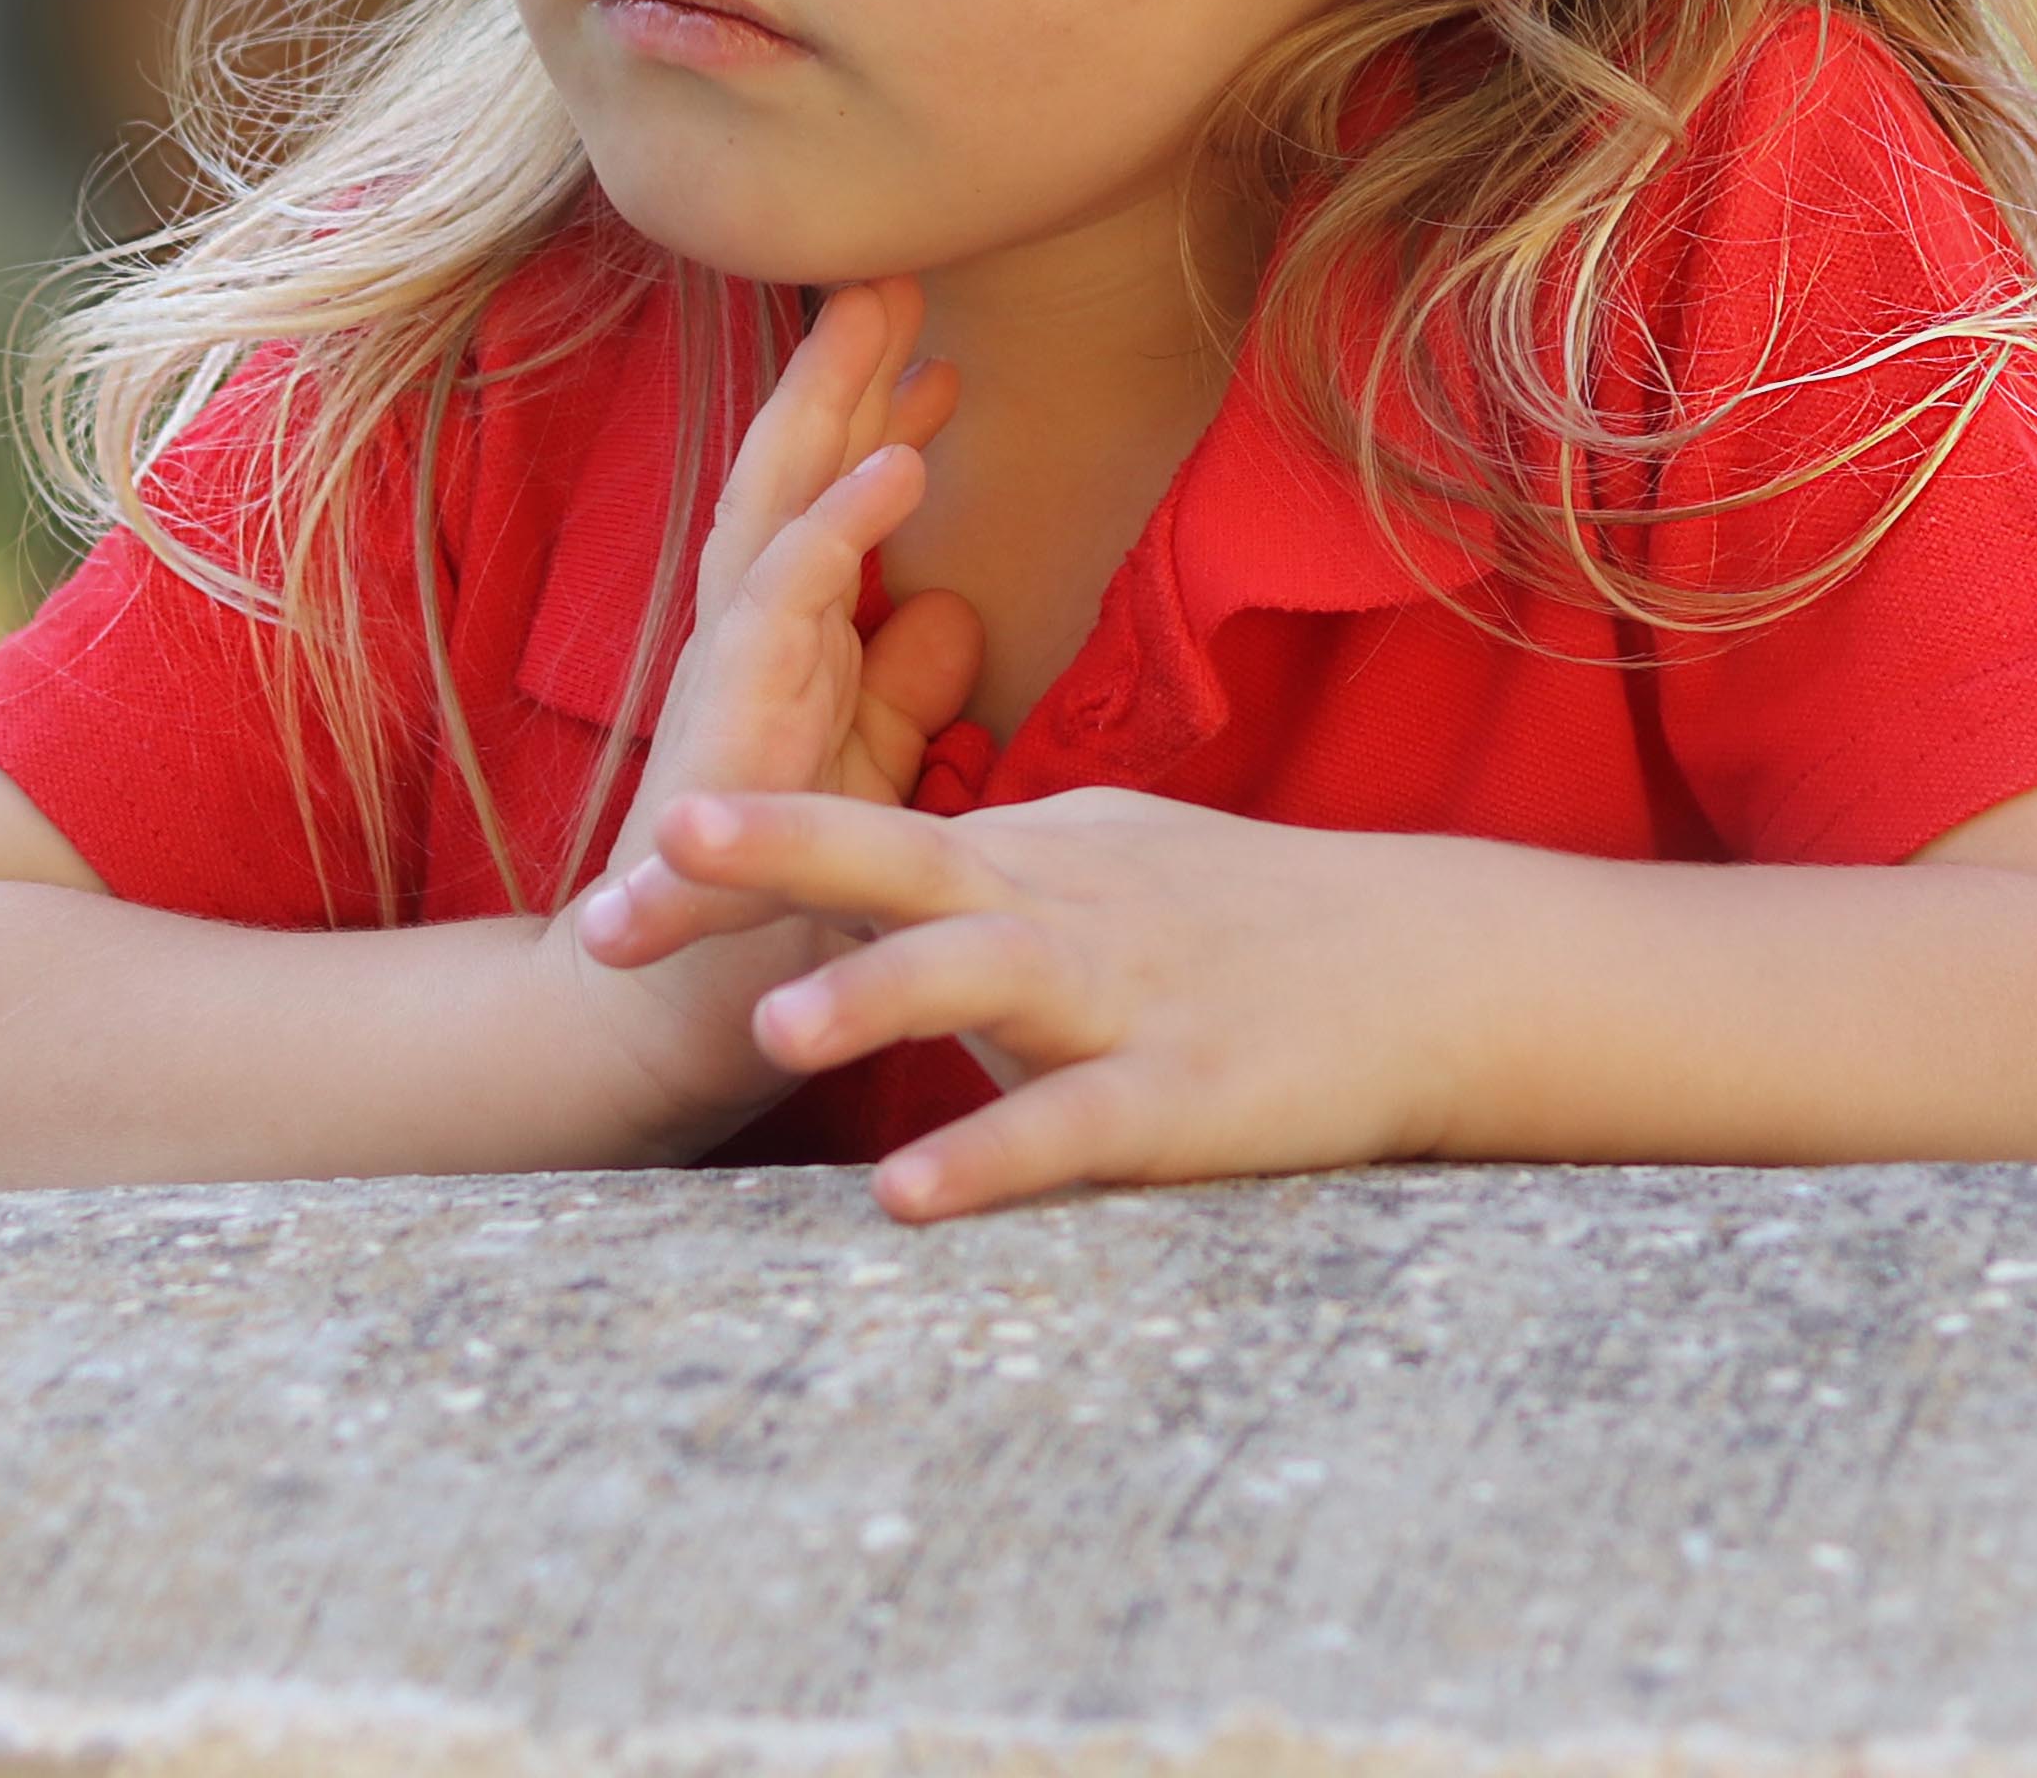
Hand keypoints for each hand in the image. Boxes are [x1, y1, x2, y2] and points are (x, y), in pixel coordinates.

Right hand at [546, 276, 978, 1139]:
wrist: (673, 1009)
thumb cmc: (771, 900)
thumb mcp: (861, 777)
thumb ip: (900, 694)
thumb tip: (953, 611)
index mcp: (783, 644)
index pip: (824, 504)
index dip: (873, 418)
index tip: (935, 345)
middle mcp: (748, 638)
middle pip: (793, 473)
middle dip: (841, 369)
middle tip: (898, 266)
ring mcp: (730, 669)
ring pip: (776, 505)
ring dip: (830, 408)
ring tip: (890, 318)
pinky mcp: (728, 717)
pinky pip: (784, 600)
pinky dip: (840, 524)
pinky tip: (897, 465)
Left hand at [622, 785, 1461, 1220]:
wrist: (1430, 965)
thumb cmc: (1243, 918)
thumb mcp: (1098, 858)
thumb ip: (975, 866)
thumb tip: (861, 881)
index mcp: (1021, 855)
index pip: (849, 843)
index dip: (726, 864)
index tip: (605, 896)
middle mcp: (1054, 906)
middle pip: (890, 859)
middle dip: (761, 860)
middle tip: (635, 875)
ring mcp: (1122, 995)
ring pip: (982, 977)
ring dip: (875, 996)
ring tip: (768, 1032)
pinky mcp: (1187, 1093)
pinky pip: (1074, 1125)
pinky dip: (991, 1154)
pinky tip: (906, 1193)